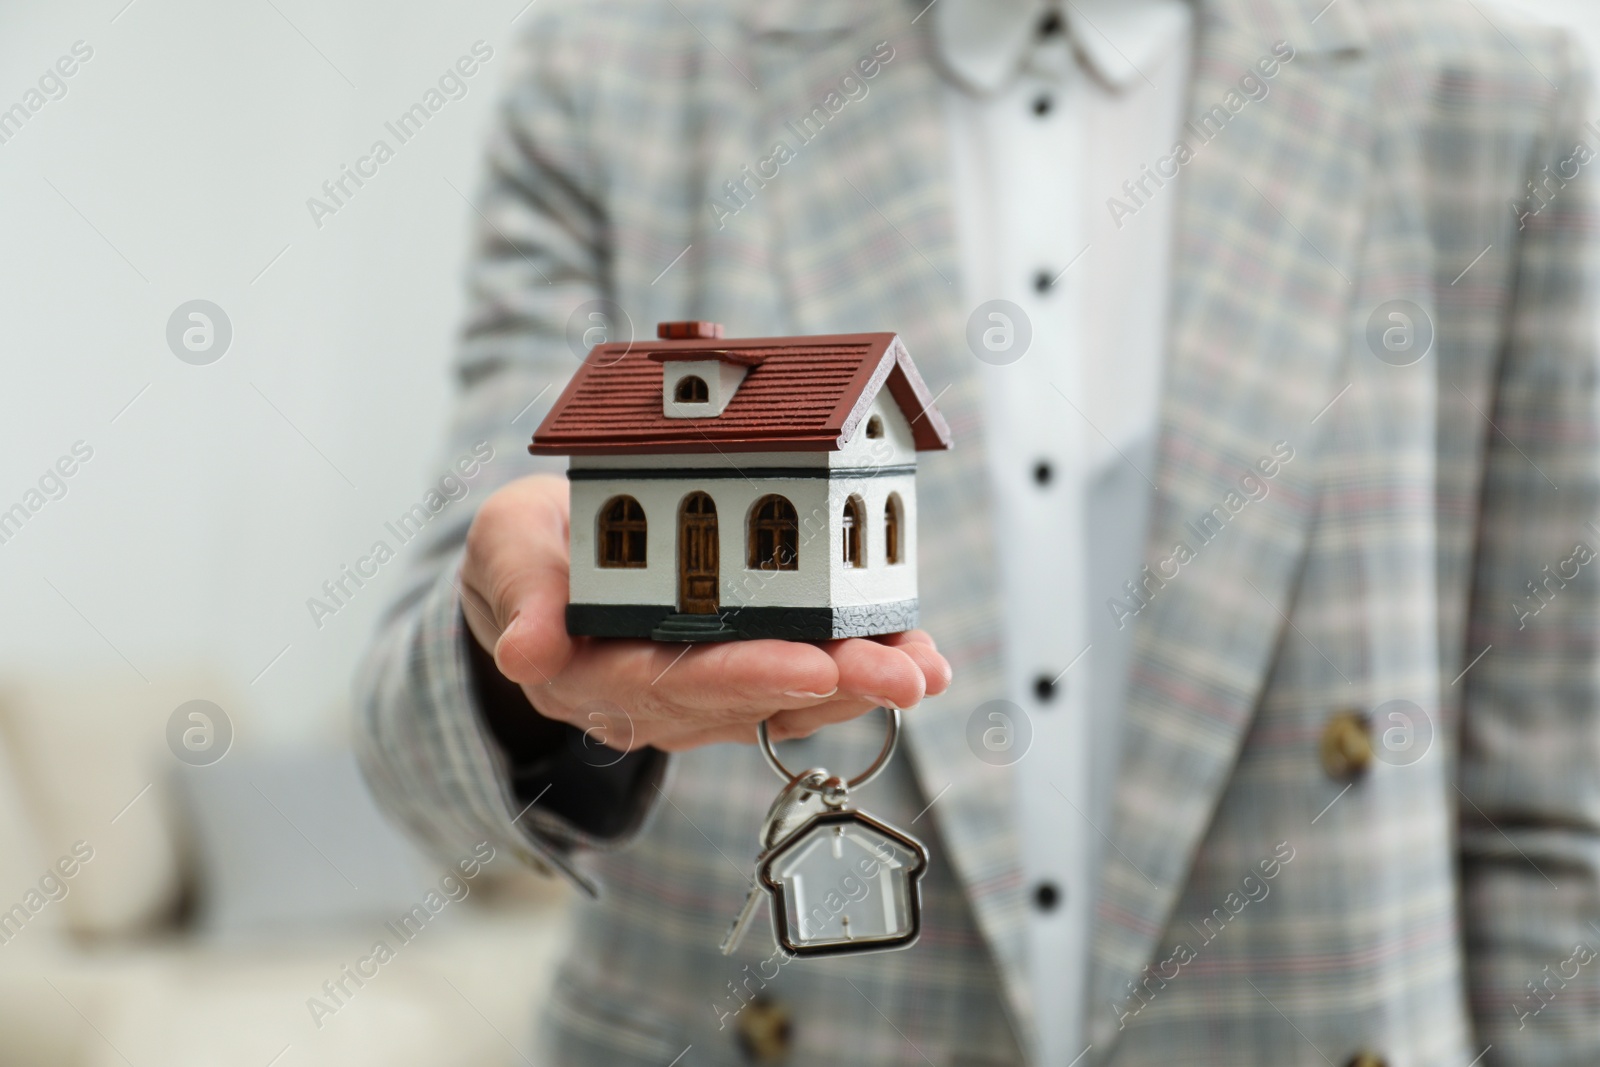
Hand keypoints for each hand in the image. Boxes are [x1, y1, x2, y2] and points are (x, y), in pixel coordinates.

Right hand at [459, 474, 952, 752]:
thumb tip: (524, 654)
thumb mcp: (505, 547)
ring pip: (787, 703)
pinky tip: (920, 659)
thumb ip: (518, 591)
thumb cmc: (529, 551)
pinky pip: (804, 684)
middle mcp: (652, 699)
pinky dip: (862, 671)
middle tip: (901, 674)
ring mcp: (701, 694)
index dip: (742, 677)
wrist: (544, 569)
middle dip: (831, 688)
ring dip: (862, 688)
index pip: (669, 684)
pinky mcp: (740, 677)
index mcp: (591, 673)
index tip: (807, 666)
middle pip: (747, 702)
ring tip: (926, 668)